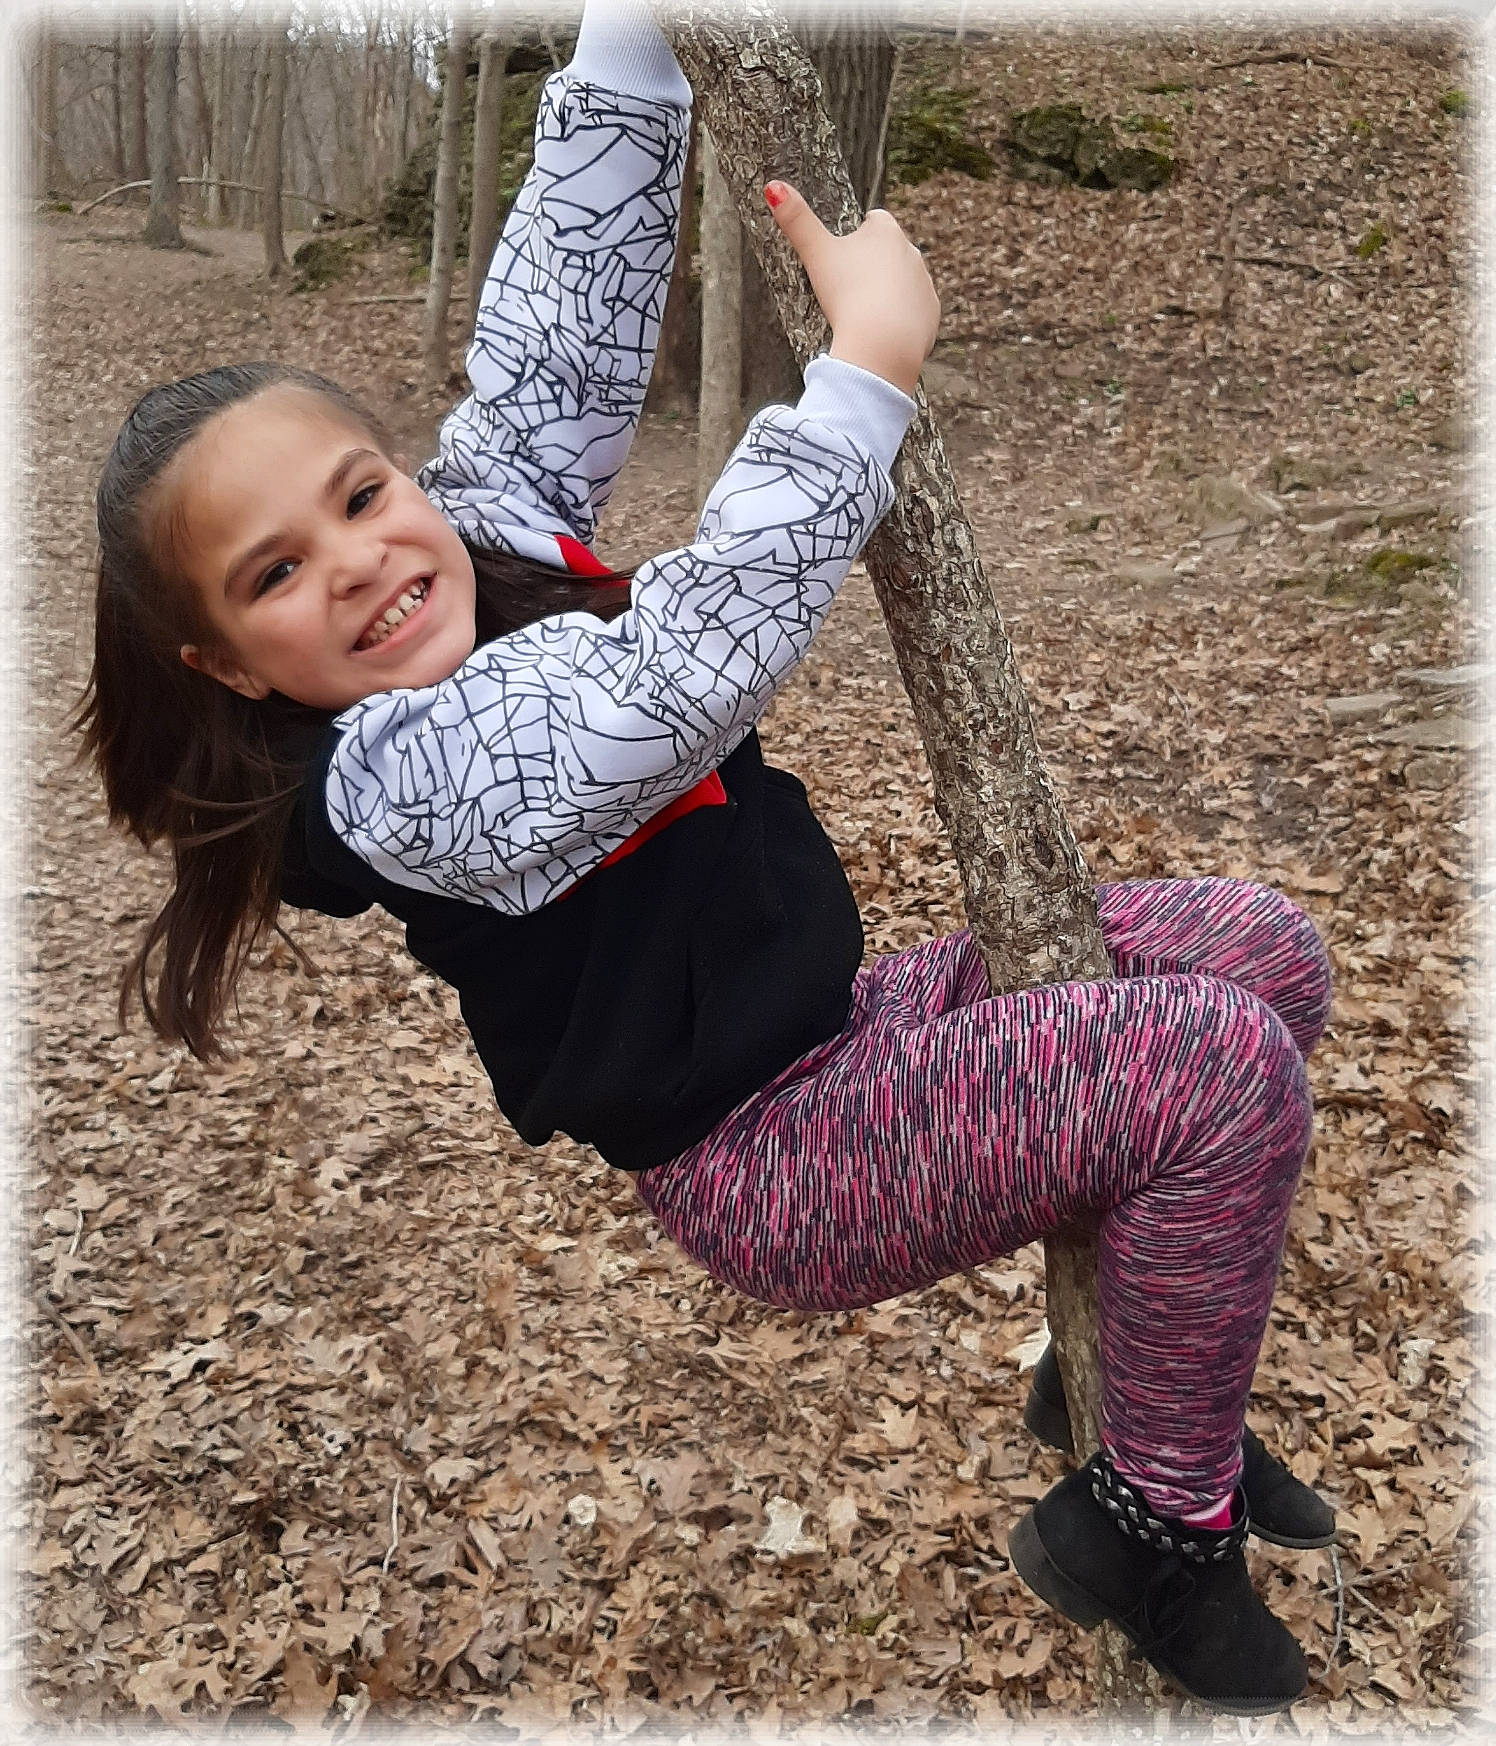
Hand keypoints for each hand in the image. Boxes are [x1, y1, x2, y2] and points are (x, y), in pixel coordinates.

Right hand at [764, 180, 939, 396]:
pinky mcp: (931, 312)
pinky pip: (914, 311)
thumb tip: (772, 186)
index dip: (856, 237)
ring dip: (887, 291)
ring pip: (902, 281)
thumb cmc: (847, 296)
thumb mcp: (815, 254)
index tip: (843, 258)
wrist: (880, 345)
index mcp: (886, 230)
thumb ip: (795, 220)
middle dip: (872, 265)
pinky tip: (883, 329)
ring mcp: (925, 283)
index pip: (873, 220)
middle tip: (849, 289)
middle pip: (888, 252)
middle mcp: (912, 251)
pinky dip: (900, 318)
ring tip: (864, 312)